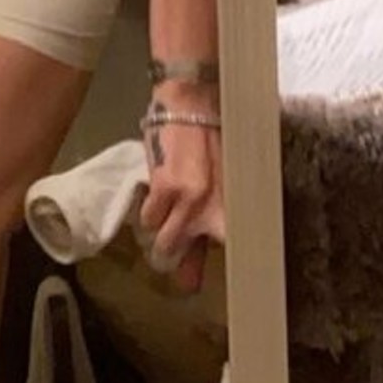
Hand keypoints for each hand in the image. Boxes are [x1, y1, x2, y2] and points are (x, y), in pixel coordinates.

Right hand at [140, 107, 225, 292]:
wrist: (192, 98)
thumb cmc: (217, 132)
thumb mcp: (230, 173)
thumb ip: (223, 209)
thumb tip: (217, 239)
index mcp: (232, 204)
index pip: (233, 249)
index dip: (225, 271)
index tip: (213, 285)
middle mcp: (211, 208)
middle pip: (188, 254)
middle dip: (181, 264)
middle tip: (179, 269)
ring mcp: (185, 200)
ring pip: (164, 241)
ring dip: (162, 238)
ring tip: (163, 232)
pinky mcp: (161, 187)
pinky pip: (149, 217)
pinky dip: (149, 213)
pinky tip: (155, 201)